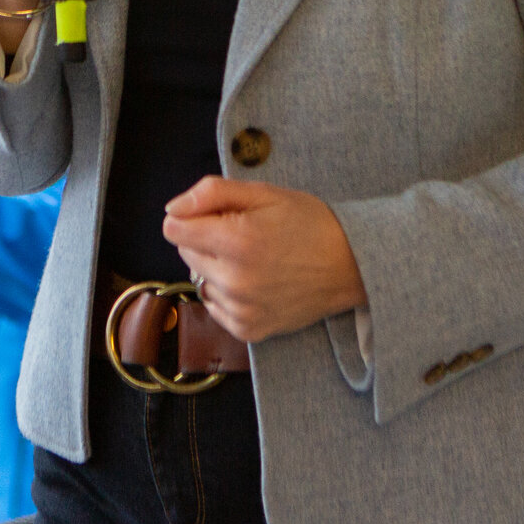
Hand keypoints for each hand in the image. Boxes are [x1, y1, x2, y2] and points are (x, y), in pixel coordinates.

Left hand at [162, 176, 366, 344]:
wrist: (351, 266)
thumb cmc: (309, 223)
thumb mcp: (265, 193)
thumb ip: (212, 193)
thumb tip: (172, 208)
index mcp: (236, 240)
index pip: (173, 229)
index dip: (191, 215)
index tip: (216, 213)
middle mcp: (234, 281)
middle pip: (185, 253)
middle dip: (205, 238)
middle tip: (243, 233)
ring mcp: (240, 310)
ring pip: (200, 280)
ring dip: (216, 267)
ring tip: (253, 258)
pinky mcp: (248, 330)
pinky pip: (215, 306)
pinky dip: (227, 293)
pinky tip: (256, 281)